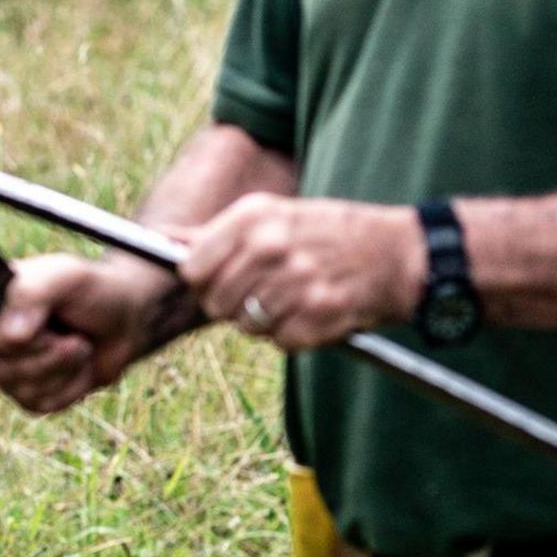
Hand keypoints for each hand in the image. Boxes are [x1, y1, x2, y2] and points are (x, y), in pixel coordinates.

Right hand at [0, 253, 184, 413]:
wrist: (124, 321)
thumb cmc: (91, 292)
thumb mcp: (66, 276)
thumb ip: (33, 292)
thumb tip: (12, 336)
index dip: (3, 335)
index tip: (40, 325)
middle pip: (2, 365)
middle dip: (48, 351)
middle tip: (70, 331)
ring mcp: (7, 371)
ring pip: (23, 387)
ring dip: (64, 366)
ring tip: (79, 343)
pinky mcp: (29, 396)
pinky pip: (42, 403)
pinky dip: (71, 386)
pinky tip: (79, 365)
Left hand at [181, 195, 428, 351]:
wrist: (399, 253)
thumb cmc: (328, 232)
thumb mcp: (272, 214)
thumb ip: (212, 233)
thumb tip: (157, 238)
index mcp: (254, 217)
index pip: (191, 269)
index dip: (204, 281)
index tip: (223, 278)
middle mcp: (271, 246)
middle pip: (215, 303)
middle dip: (234, 304)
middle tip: (265, 291)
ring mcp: (295, 282)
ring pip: (246, 325)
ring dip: (266, 321)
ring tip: (294, 298)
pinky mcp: (318, 316)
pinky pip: (281, 341)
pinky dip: (295, 334)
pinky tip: (314, 310)